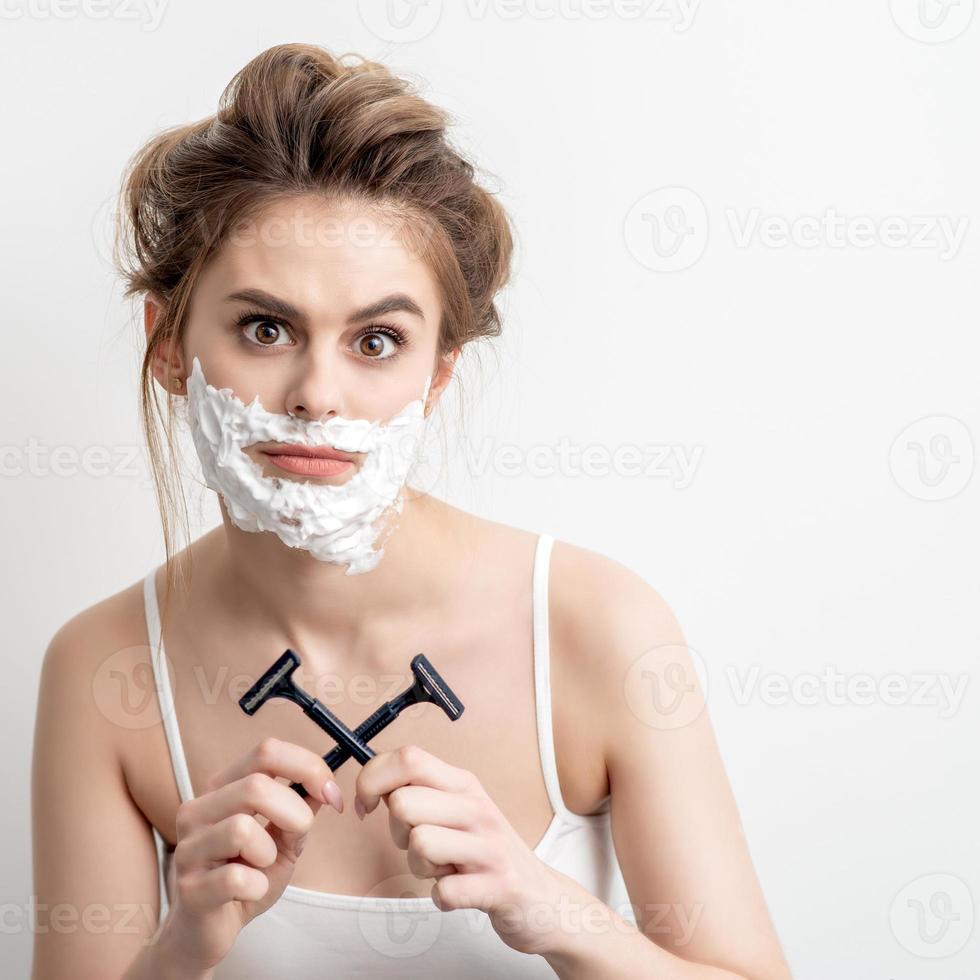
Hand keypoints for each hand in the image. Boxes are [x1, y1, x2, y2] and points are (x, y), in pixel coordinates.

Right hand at [162, 737, 343, 970]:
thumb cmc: (243, 879)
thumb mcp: (281, 841)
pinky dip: (256, 886)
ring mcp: (189, 849)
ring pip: (241, 828)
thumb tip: (325, 786)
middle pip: (256, 786)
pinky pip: (236, 878)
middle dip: (295, 813)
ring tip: (261, 866)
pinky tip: (249, 892)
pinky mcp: (189, 889)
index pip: (266, 752)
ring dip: (269, 852)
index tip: (331, 794)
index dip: (308, 767)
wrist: (204, 933)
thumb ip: (300, 811)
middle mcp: (198, 810)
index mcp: (222, 789)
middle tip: (299, 836)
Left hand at [354, 743, 567, 956]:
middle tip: (419, 846)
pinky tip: (459, 892)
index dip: (373, 779)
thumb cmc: (484, 852)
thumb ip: (419, 792)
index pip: (408, 758)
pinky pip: (443, 891)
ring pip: (419, 844)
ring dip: (420, 867)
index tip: (368, 805)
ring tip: (444, 869)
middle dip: (396, 832)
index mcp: (463, 783)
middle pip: (403, 803)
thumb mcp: (456, 809)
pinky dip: (442, 898)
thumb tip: (373, 785)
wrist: (542, 897)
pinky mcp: (498, 886)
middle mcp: (477, 807)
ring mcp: (490, 846)